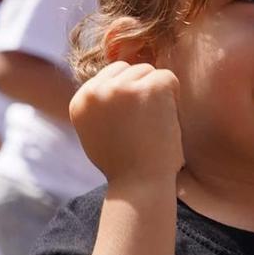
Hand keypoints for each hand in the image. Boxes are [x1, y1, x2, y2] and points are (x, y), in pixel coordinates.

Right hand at [70, 60, 182, 188]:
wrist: (140, 184)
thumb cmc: (125, 166)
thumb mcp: (97, 134)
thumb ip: (99, 108)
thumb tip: (112, 82)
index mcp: (80, 102)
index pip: (108, 77)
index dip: (127, 97)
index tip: (131, 123)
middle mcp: (95, 91)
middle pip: (127, 70)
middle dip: (140, 90)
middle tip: (146, 123)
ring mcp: (120, 88)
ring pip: (147, 71)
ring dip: (156, 93)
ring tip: (154, 124)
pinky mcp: (147, 88)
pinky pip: (167, 77)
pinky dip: (173, 97)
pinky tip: (166, 120)